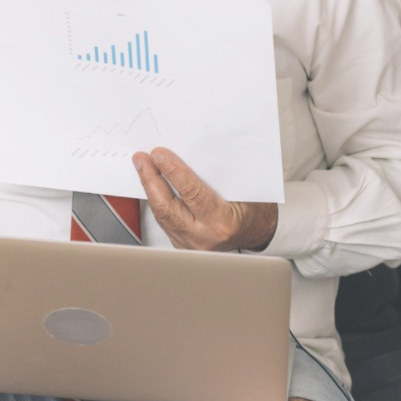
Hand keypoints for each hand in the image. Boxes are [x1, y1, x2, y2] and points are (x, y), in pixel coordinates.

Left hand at [132, 147, 278, 251]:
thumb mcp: (240, 188)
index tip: (159, 155)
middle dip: (150, 180)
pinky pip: (164, 222)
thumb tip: (184, 155)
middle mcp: (204, 237)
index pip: (191, 193)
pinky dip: (158, 202)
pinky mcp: (182, 245)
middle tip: (142, 160)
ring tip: (143, 168)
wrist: (258, 232)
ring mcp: (191, 245)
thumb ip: (213, 176)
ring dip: (150, 190)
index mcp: (222, 222)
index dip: (173, 172)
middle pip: (167, 208)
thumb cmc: (253, 209)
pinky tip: (153, 187)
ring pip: (162, 216)